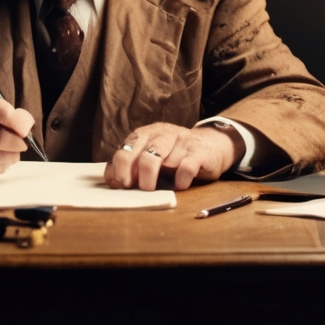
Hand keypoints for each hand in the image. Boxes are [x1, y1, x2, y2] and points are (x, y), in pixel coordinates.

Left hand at [104, 122, 242, 190]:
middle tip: (143, 190)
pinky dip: (181, 179)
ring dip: (162, 178)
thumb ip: (129, 166)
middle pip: (146, 155)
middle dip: (142, 176)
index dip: (122, 168)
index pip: (127, 148)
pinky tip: (180, 184)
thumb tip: (112, 180)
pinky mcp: (200, 152)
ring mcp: (182, 142)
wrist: (212, 145)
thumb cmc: (174, 155)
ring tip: (161, 189)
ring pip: (166, 161)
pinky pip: (187, 166)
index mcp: (146, 134)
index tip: (123, 184)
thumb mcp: (150, 157)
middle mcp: (163, 134)